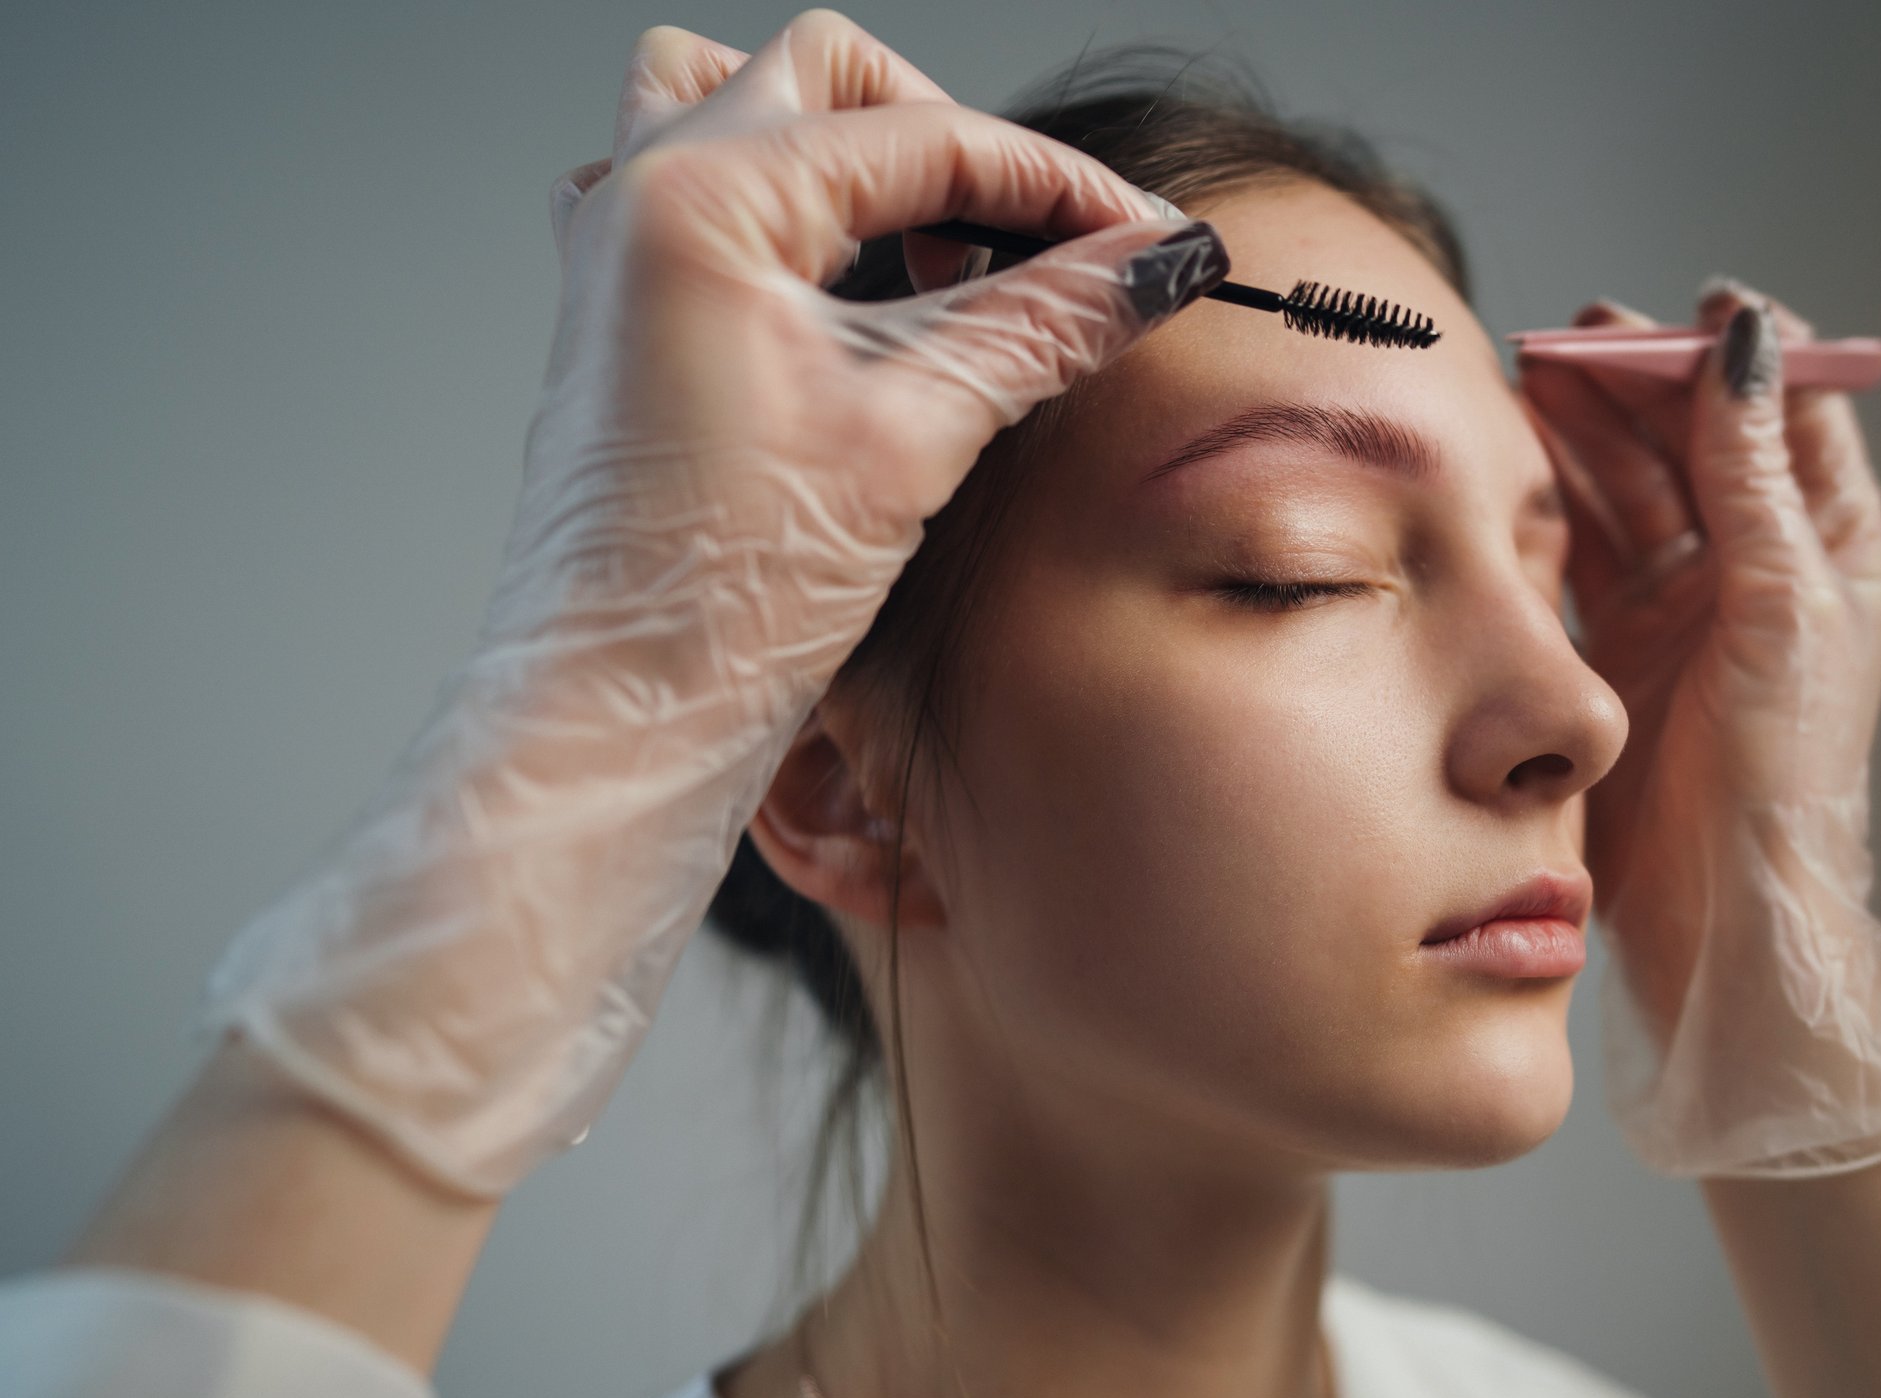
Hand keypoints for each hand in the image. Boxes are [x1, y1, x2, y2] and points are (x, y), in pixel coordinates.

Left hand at [194, 11, 1227, 1196]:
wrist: (617, 714)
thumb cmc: (718, 596)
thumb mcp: (909, 442)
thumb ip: (1035, 328)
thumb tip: (1142, 267)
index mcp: (700, 203)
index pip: (923, 137)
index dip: (1056, 184)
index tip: (1144, 238)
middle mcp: (642, 200)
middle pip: (828, 80)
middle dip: (951, 143)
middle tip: (1040, 243)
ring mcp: (619, 254)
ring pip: (747, 113)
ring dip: (856, 160)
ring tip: (939, 264)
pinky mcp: (625, 319)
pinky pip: (707, 202)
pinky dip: (798, 225)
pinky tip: (859, 313)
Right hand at [1520, 284, 1880, 1175]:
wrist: (1724, 911)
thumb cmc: (1785, 772)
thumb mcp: (1781, 603)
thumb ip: (1752, 473)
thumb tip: (1746, 344)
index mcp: (1831, 548)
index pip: (1787, 416)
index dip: (1740, 356)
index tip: (1690, 310)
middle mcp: (1758, 569)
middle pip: (1695, 440)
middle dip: (1639, 381)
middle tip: (1576, 336)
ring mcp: (1681, 607)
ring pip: (1629, 486)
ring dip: (1586, 431)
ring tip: (1531, 376)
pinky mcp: (1614, 647)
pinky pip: (1580, 549)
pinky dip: (1551, 502)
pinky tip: (1517, 461)